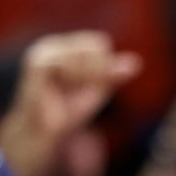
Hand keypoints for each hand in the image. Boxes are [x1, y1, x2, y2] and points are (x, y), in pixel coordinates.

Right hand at [0, 32, 141, 175]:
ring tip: (66, 92)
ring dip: (84, 79)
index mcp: (67, 48)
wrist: (44, 132)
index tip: (91, 86)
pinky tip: (60, 92)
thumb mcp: (97, 91)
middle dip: (96, 72)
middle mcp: (54, 45)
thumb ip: (113, 74)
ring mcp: (44, 51)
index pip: (100, 43)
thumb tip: (136, 62)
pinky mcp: (39, 62)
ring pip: (86, 55)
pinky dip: (74, 81)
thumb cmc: (68, 112)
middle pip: (96, 46)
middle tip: (77, 90)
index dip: (104, 66)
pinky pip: (72, 65)